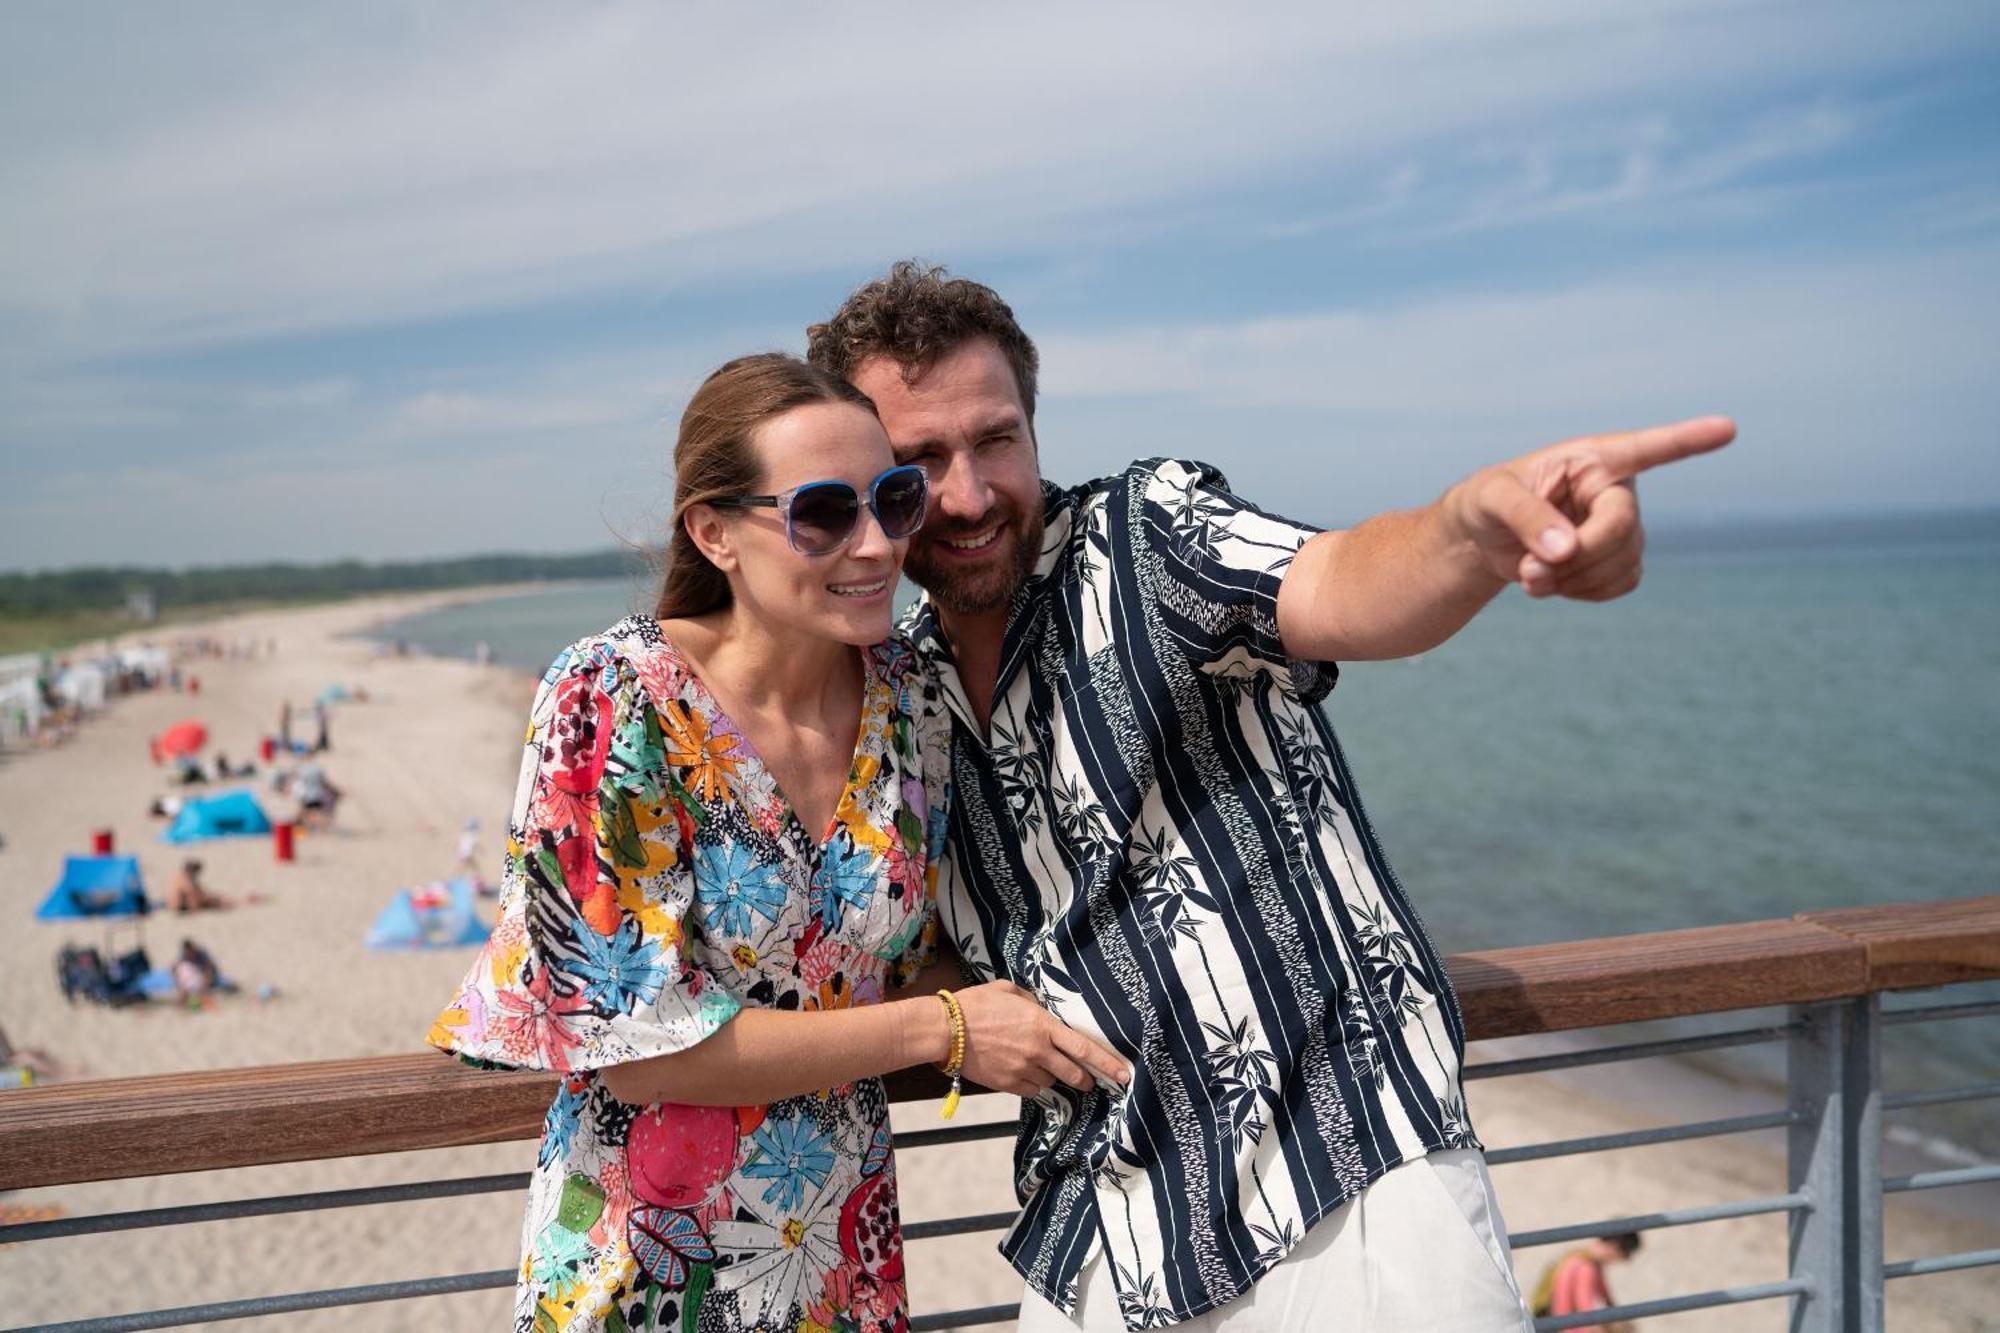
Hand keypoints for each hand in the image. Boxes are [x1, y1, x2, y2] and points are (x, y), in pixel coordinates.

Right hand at [949, 980, 1131, 1098]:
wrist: (945, 1030)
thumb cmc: (975, 1005)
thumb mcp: (1009, 991)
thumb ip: (1032, 1003)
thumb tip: (1042, 1010)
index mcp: (1043, 1025)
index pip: (1084, 1049)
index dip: (1107, 1063)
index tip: (1123, 1074)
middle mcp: (1038, 1051)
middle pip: (1074, 1073)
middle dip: (1085, 1078)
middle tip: (1088, 1079)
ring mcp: (1023, 1070)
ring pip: (1051, 1082)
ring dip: (1052, 1076)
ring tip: (1037, 1064)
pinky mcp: (1007, 1085)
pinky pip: (1031, 1090)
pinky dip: (1032, 1084)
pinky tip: (1021, 1071)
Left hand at [1442, 416, 1734, 600]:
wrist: (1483, 539)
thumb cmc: (1487, 502)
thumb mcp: (1491, 498)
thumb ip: (1526, 516)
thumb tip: (1565, 549)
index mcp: (1591, 458)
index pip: (1647, 448)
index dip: (1687, 440)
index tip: (1727, 428)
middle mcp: (1615, 488)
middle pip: (1623, 527)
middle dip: (1579, 557)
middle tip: (1530, 572)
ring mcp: (1621, 525)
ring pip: (1625, 561)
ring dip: (1576, 580)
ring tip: (1530, 578)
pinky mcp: (1617, 559)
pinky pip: (1622, 583)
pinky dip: (1585, 593)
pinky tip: (1553, 585)